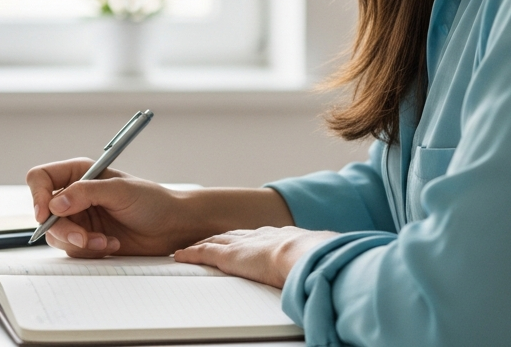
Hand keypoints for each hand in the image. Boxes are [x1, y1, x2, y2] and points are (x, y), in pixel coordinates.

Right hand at [26, 158, 201, 256]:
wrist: (172, 228)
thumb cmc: (152, 201)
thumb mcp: (120, 190)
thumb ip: (86, 193)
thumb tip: (55, 203)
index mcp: (79, 173)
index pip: (41, 178)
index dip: (37, 195)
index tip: (45, 214)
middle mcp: (75, 195)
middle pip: (44, 213)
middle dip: (64, 229)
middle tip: (84, 237)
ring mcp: (79, 218)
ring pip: (56, 235)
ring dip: (80, 242)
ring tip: (106, 241)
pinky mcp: (87, 239)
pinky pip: (73, 249)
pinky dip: (90, 250)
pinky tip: (112, 244)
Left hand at [173, 226, 337, 287]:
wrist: (304, 255)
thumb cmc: (316, 260)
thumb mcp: (318, 259)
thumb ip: (317, 265)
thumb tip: (330, 275)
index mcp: (282, 236)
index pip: (259, 236)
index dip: (249, 238)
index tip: (244, 240)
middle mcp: (259, 236)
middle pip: (234, 234)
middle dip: (223, 236)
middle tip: (212, 238)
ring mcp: (242, 244)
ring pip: (216, 240)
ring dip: (204, 243)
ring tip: (192, 246)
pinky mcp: (228, 255)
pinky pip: (203, 252)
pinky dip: (191, 254)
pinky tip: (180, 255)